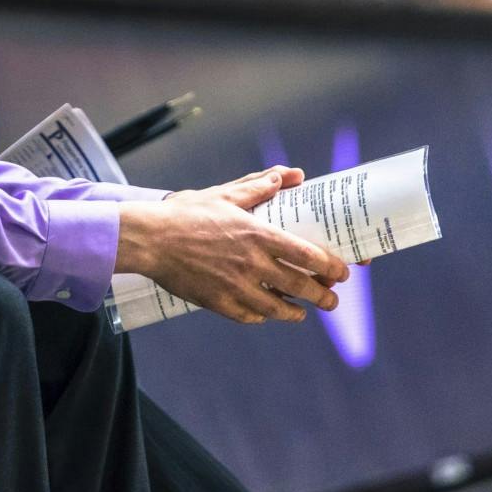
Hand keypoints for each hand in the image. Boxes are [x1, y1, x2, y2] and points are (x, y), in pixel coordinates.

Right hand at [116, 167, 349, 325]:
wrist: (149, 240)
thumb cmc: (186, 213)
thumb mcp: (225, 195)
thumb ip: (259, 186)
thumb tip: (290, 175)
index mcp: (258, 235)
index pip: (308, 255)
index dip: (330, 266)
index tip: (342, 271)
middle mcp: (253, 264)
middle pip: (301, 286)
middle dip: (323, 295)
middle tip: (332, 298)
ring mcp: (237, 287)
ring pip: (279, 308)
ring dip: (297, 312)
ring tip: (304, 312)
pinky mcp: (219, 304)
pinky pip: (250, 316)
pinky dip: (263, 316)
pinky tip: (267, 313)